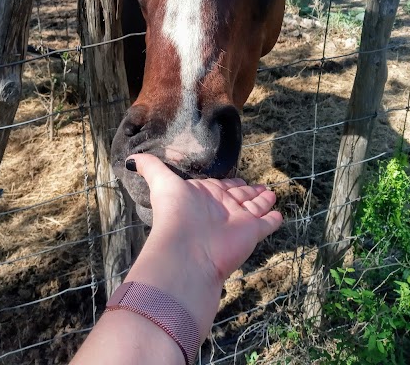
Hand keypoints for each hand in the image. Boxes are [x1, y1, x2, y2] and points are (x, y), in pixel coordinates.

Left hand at [127, 154, 282, 284]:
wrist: (188, 251)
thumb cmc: (174, 214)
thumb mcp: (162, 183)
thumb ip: (151, 168)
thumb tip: (130, 158)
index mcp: (204, 195)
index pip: (222, 186)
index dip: (231, 183)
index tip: (239, 178)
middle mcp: (222, 208)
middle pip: (240, 195)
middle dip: (250, 191)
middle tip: (262, 187)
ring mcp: (238, 221)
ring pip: (255, 207)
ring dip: (263, 200)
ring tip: (272, 194)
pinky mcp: (252, 232)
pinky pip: (267, 224)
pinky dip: (273, 219)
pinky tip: (278, 214)